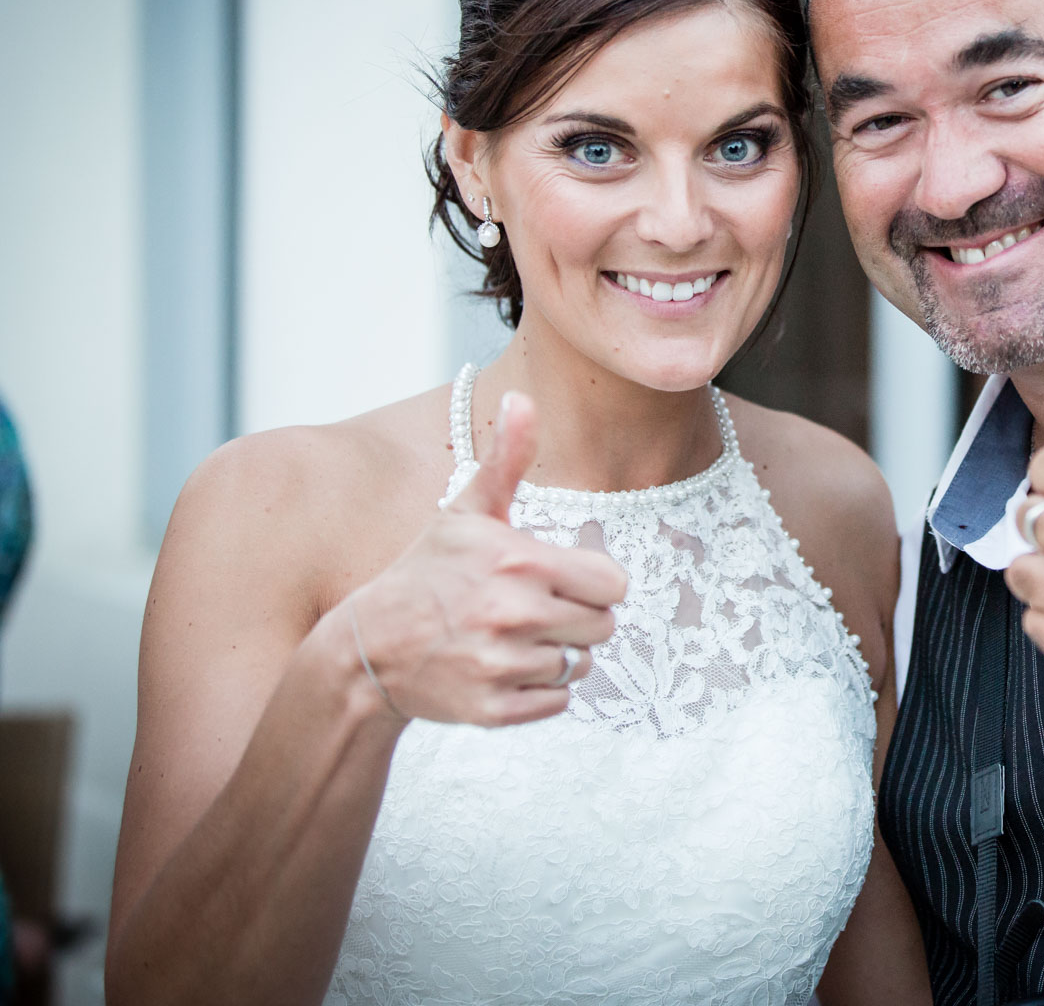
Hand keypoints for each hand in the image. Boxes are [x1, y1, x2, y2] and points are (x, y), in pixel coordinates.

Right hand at [342, 391, 626, 725]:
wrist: (366, 650)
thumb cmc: (427, 573)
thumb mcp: (467, 512)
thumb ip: (506, 459)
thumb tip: (523, 397)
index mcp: (521, 562)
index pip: (613, 584)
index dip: (590, 582)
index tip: (556, 580)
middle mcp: (516, 614)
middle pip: (603, 626)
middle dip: (575, 618)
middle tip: (529, 610)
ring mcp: (504, 665)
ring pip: (579, 664)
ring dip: (553, 654)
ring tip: (508, 639)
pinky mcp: (495, 709)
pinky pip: (557, 701)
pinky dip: (536, 690)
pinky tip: (499, 669)